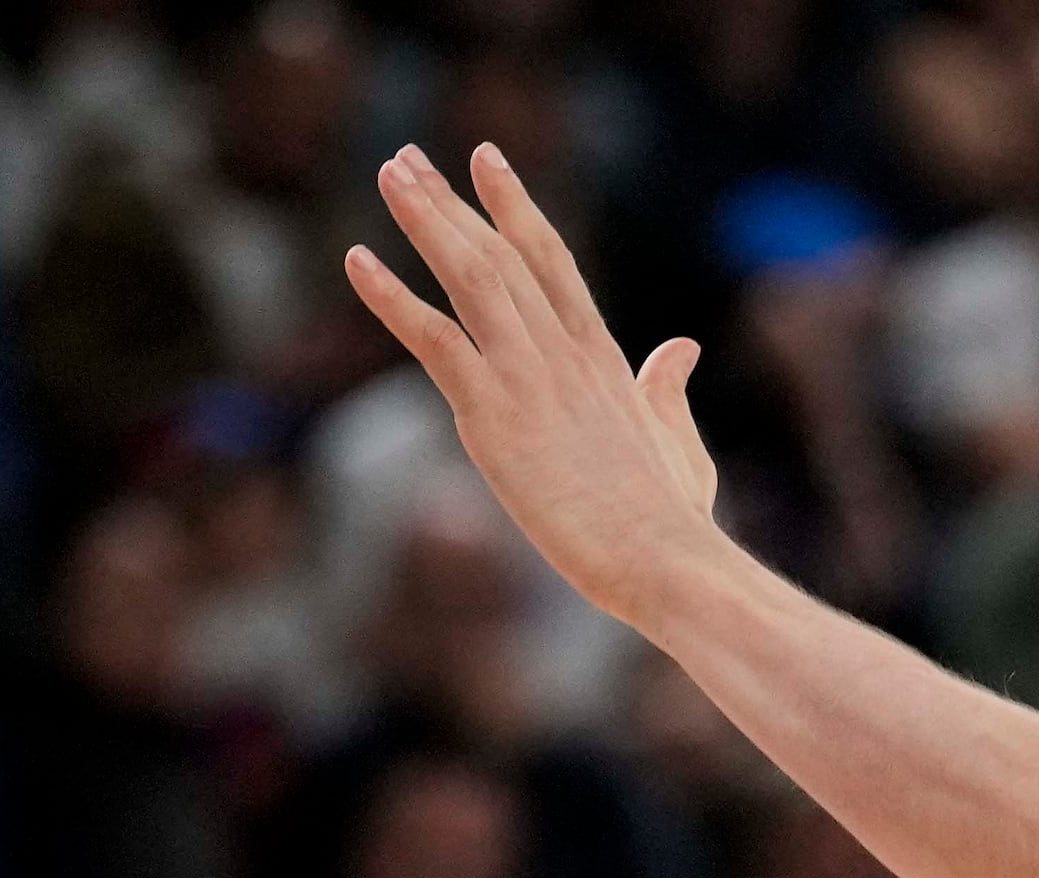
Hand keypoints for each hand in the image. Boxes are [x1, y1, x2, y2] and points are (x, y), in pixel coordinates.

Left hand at [348, 144, 728, 626]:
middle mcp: (564, 353)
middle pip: (500, 254)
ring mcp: (528, 378)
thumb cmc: (674, 520)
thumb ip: (668, 391)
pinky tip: (356, 260)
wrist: (665, 559)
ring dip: (425, 220)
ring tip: (390, 174)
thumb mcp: (679, 443)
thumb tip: (682, 347)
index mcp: (605, 359)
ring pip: (470, 276)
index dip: (516, 207)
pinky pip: (433, 338)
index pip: (552, 262)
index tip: (486, 160)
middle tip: (407, 157)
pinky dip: (391, 297)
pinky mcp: (494, 413)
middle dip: (452, 201)